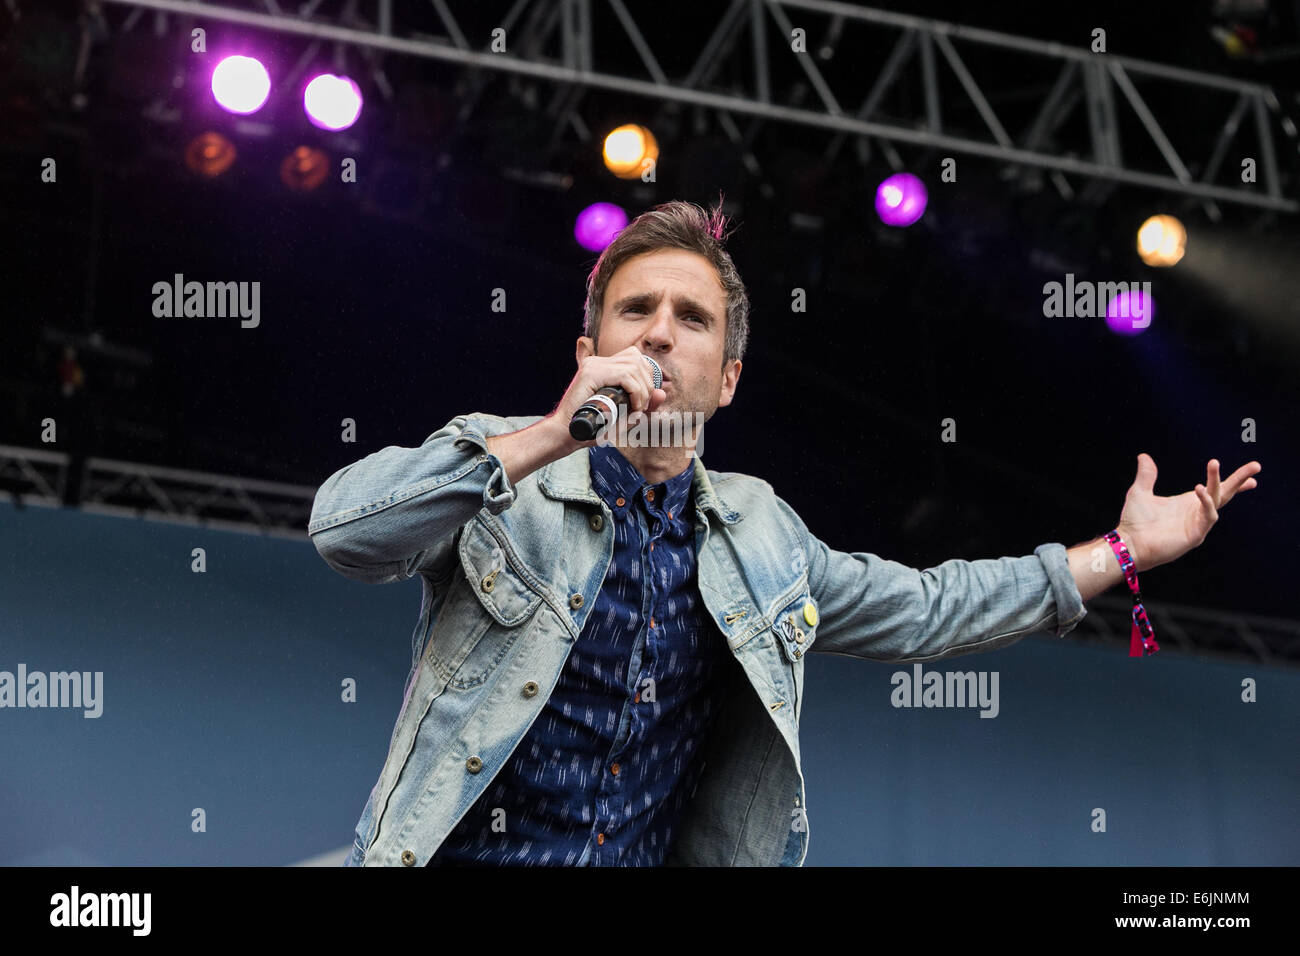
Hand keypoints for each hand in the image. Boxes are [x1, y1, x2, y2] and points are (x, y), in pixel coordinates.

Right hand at [549, 347, 667, 446]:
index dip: (647, 376)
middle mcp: (597, 361)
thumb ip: (644, 404)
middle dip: (647, 384)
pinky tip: (634, 406)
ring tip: (637, 409)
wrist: (567, 435)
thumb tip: (663, 392)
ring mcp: (593, 365)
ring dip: (643, 389)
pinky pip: (625, 375)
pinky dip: (636, 391)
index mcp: (602, 366)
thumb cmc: (593, 427)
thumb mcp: (625, 415)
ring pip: (633, 366)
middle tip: (641, 407)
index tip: (644, 401)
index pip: (635, 357)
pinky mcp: (591, 373)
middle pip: (637, 358)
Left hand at [1115, 454, 1259, 570]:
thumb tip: (1143, 456)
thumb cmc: (1135, 522)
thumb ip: (1146, 475)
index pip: (1217, 490)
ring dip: (1217, 482)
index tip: (1253, 475)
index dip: (1233, 481)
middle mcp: (1196, 512)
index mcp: (1188, 502)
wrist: (1129, 543)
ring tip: (1214, 463)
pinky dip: (1206, 502)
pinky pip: (1208, 516)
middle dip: (1239, 480)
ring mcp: (1198, 523)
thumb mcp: (1140, 492)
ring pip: (1217, 500)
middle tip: (1256, 466)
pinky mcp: (1195, 534)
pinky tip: (1199, 489)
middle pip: (1225, 493)